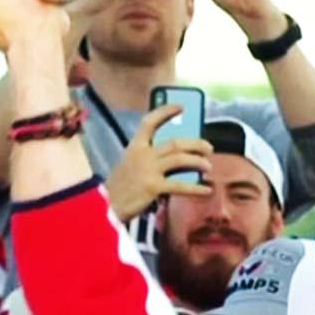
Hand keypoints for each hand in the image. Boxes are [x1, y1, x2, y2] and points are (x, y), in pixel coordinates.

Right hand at [105, 104, 213, 220]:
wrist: (105, 207)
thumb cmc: (120, 188)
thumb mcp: (129, 165)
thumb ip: (149, 159)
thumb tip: (179, 158)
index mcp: (134, 147)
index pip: (149, 122)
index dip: (166, 112)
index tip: (181, 107)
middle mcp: (142, 155)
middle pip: (175, 143)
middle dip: (196, 144)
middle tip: (208, 148)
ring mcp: (148, 170)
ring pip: (181, 159)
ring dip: (198, 162)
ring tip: (208, 167)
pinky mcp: (153, 187)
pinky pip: (181, 185)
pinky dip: (196, 188)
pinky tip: (206, 190)